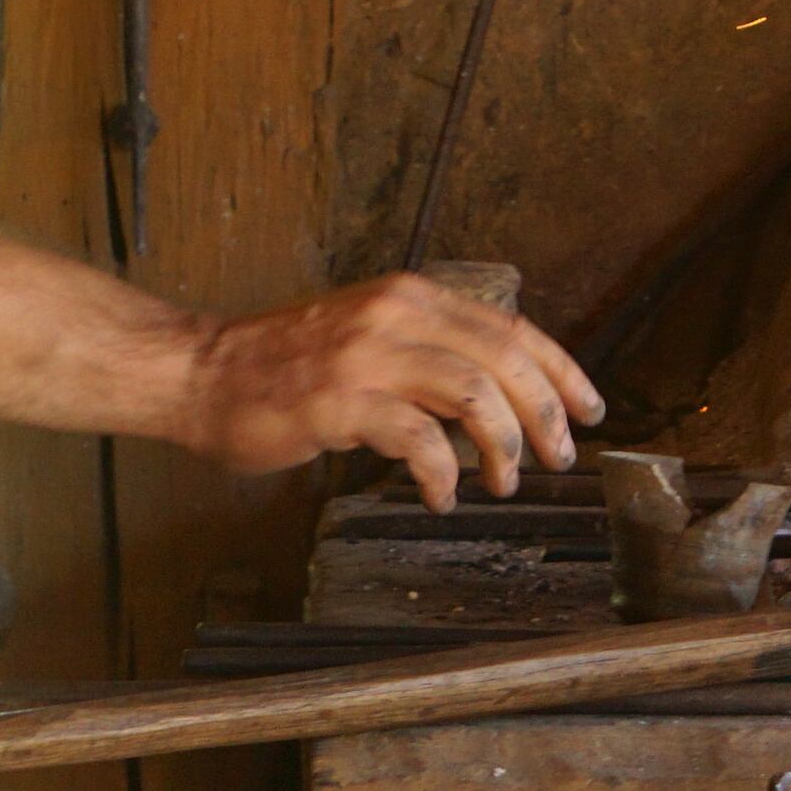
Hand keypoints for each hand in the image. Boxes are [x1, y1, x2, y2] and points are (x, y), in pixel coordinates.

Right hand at [172, 274, 604, 505]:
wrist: (202, 371)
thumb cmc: (284, 366)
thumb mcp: (370, 336)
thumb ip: (428, 352)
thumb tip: (500, 394)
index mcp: (411, 297)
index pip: (512, 328)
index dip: (560, 371)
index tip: (589, 408)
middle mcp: (396, 316)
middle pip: (504, 360)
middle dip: (545, 415)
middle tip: (559, 458)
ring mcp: (366, 357)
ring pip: (472, 394)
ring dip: (502, 446)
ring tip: (504, 482)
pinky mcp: (338, 402)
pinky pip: (416, 439)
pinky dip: (442, 472)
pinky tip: (441, 493)